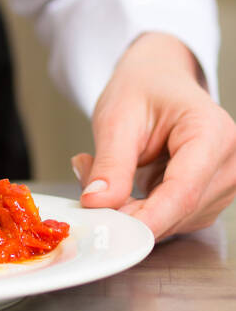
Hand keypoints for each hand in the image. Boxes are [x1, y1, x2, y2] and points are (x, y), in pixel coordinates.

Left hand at [70, 31, 235, 240]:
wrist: (158, 79)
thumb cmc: (143, 87)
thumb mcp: (118, 117)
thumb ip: (111, 163)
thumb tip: (98, 203)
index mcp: (211, 132)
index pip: (183, 191)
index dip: (148, 217)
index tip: (115, 231)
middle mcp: (228, 162)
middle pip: (179, 210)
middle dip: (129, 209)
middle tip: (87, 181)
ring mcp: (223, 183)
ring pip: (173, 219)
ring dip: (131, 208)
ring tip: (102, 168)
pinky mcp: (209, 197)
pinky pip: (172, 217)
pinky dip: (141, 207)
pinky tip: (122, 181)